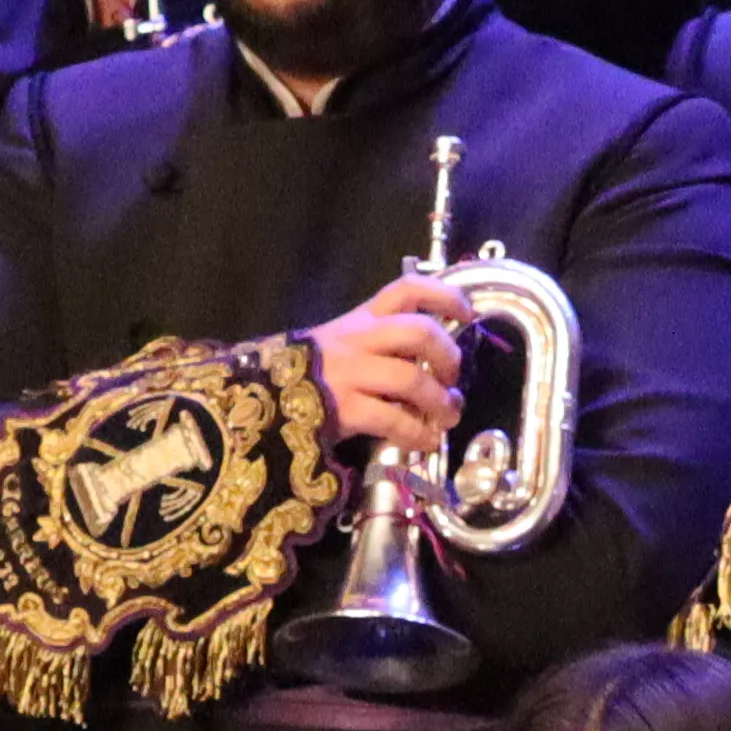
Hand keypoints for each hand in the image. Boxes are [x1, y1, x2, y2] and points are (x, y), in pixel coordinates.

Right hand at [300, 279, 467, 456]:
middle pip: (418, 332)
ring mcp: (350, 373)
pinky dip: (418, 433)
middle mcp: (357, 339)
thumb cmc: (313, 373)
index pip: (406, 289)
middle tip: (453, 377)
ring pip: (411, 378)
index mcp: (361, 318)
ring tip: (448, 416)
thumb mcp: (345, 344)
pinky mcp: (344, 408)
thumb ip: (384, 346)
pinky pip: (393, 420)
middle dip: (448, 355)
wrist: (262, 401)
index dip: (444, 296)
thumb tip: (434, 366)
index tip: (468, 313)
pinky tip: (426, 441)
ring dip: (440, 401)